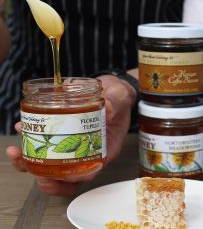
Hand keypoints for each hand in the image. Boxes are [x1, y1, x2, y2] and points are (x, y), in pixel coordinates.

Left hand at [6, 75, 136, 195]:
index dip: (68, 181)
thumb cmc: (119, 99)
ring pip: (49, 162)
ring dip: (28, 161)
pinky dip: (29, 139)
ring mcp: (73, 143)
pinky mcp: (62, 131)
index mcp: (103, 149)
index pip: (86, 174)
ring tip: (15, 150)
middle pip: (64, 175)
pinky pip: (44, 142)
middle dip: (42, 175)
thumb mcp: (120, 99)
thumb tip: (107, 109)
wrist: (112, 88)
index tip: (53, 177)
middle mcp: (87, 151)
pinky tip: (22, 128)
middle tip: (27, 165)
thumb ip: (115, 104)